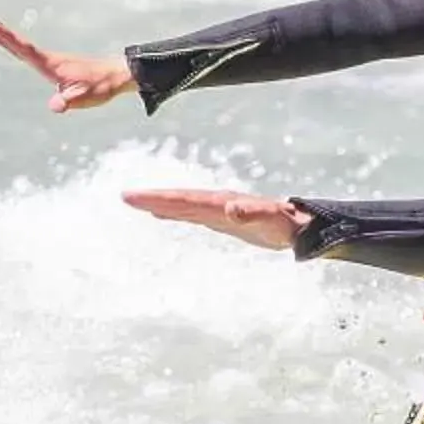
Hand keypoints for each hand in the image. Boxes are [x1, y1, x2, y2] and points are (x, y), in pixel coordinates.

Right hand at [0, 17, 133, 112]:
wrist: (118, 75)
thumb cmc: (101, 86)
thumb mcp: (84, 98)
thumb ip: (68, 101)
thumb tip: (55, 107)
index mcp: (51, 64)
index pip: (24, 49)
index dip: (7, 38)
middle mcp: (50, 59)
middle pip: (20, 45)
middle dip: (2, 34)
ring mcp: (53, 60)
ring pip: (25, 46)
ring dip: (8, 37)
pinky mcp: (57, 64)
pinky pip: (32, 52)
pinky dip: (20, 45)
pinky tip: (16, 46)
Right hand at [123, 187, 304, 250]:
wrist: (298, 226)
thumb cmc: (285, 225)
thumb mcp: (271, 221)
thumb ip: (252, 214)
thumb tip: (232, 209)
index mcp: (223, 203)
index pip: (186, 200)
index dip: (160, 199)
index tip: (135, 197)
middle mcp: (217, 203)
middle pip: (180, 199)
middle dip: (154, 198)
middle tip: (126, 196)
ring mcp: (218, 210)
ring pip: (183, 205)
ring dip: (160, 204)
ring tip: (136, 202)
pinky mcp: (221, 219)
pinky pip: (191, 214)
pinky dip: (174, 213)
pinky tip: (161, 214)